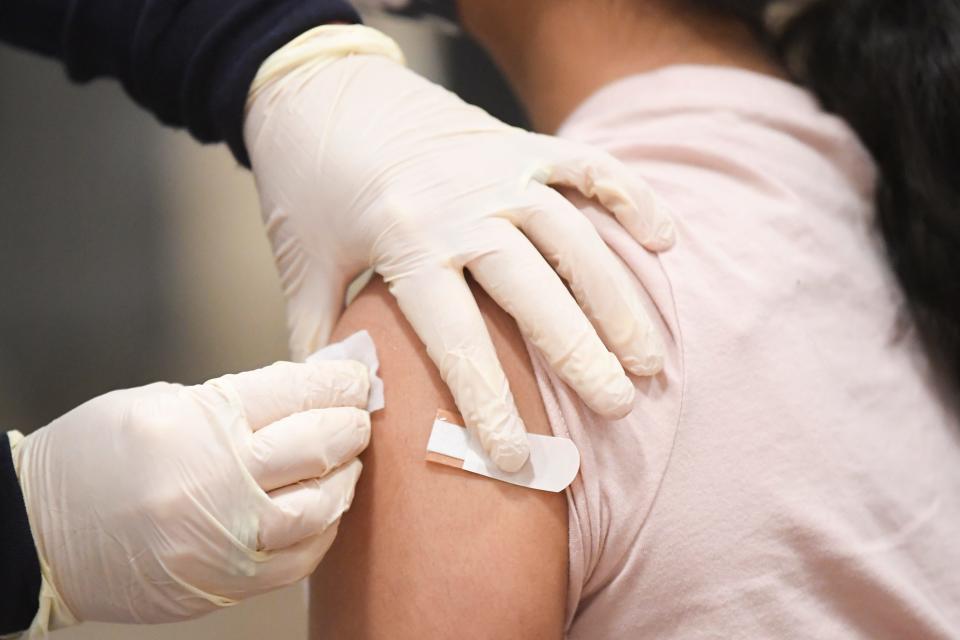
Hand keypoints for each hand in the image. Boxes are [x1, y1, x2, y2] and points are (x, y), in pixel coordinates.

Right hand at [12, 360, 369, 630]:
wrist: (38, 536)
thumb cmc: (95, 458)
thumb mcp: (162, 404)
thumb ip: (238, 401)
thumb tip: (306, 393)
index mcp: (198, 424)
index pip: (295, 392)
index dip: (337, 380)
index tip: (355, 374)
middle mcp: (217, 483)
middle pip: (317, 446)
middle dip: (351, 422)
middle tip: (360, 411)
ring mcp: (224, 540)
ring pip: (321, 507)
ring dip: (346, 477)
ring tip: (348, 458)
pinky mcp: (225, 583)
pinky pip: (300, 560)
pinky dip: (324, 529)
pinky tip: (326, 507)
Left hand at [245, 26, 673, 471]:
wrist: (321, 88)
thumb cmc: (307, 186)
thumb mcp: (302, 267)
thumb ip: (322, 340)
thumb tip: (341, 408)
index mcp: (404, 244)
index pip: (458, 341)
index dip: (489, 406)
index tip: (517, 458)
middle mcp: (461, 207)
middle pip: (534, 292)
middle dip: (580, 355)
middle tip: (619, 405)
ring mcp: (498, 169)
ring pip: (575, 237)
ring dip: (617, 298)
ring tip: (648, 356)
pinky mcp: (520, 140)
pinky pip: (589, 166)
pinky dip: (631, 198)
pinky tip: (663, 241)